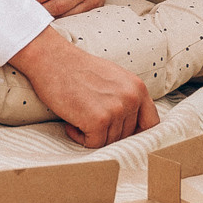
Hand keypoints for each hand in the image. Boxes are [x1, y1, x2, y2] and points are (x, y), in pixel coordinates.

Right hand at [10, 26, 158, 148]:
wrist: (51, 59)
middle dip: (107, 132)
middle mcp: (131, 98)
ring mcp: (116, 109)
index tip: (122, 135)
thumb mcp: (113, 78)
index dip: (137, 133)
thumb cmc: (77, 68)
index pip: (151, 123)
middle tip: (87, 117)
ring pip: (109, 141)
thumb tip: (133, 126)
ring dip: (91, 134)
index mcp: (137, 88)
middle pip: (126, 135)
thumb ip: (126, 97)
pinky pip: (93, 144)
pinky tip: (71, 123)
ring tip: (77, 115)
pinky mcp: (98, 120)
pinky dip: (79, 138)